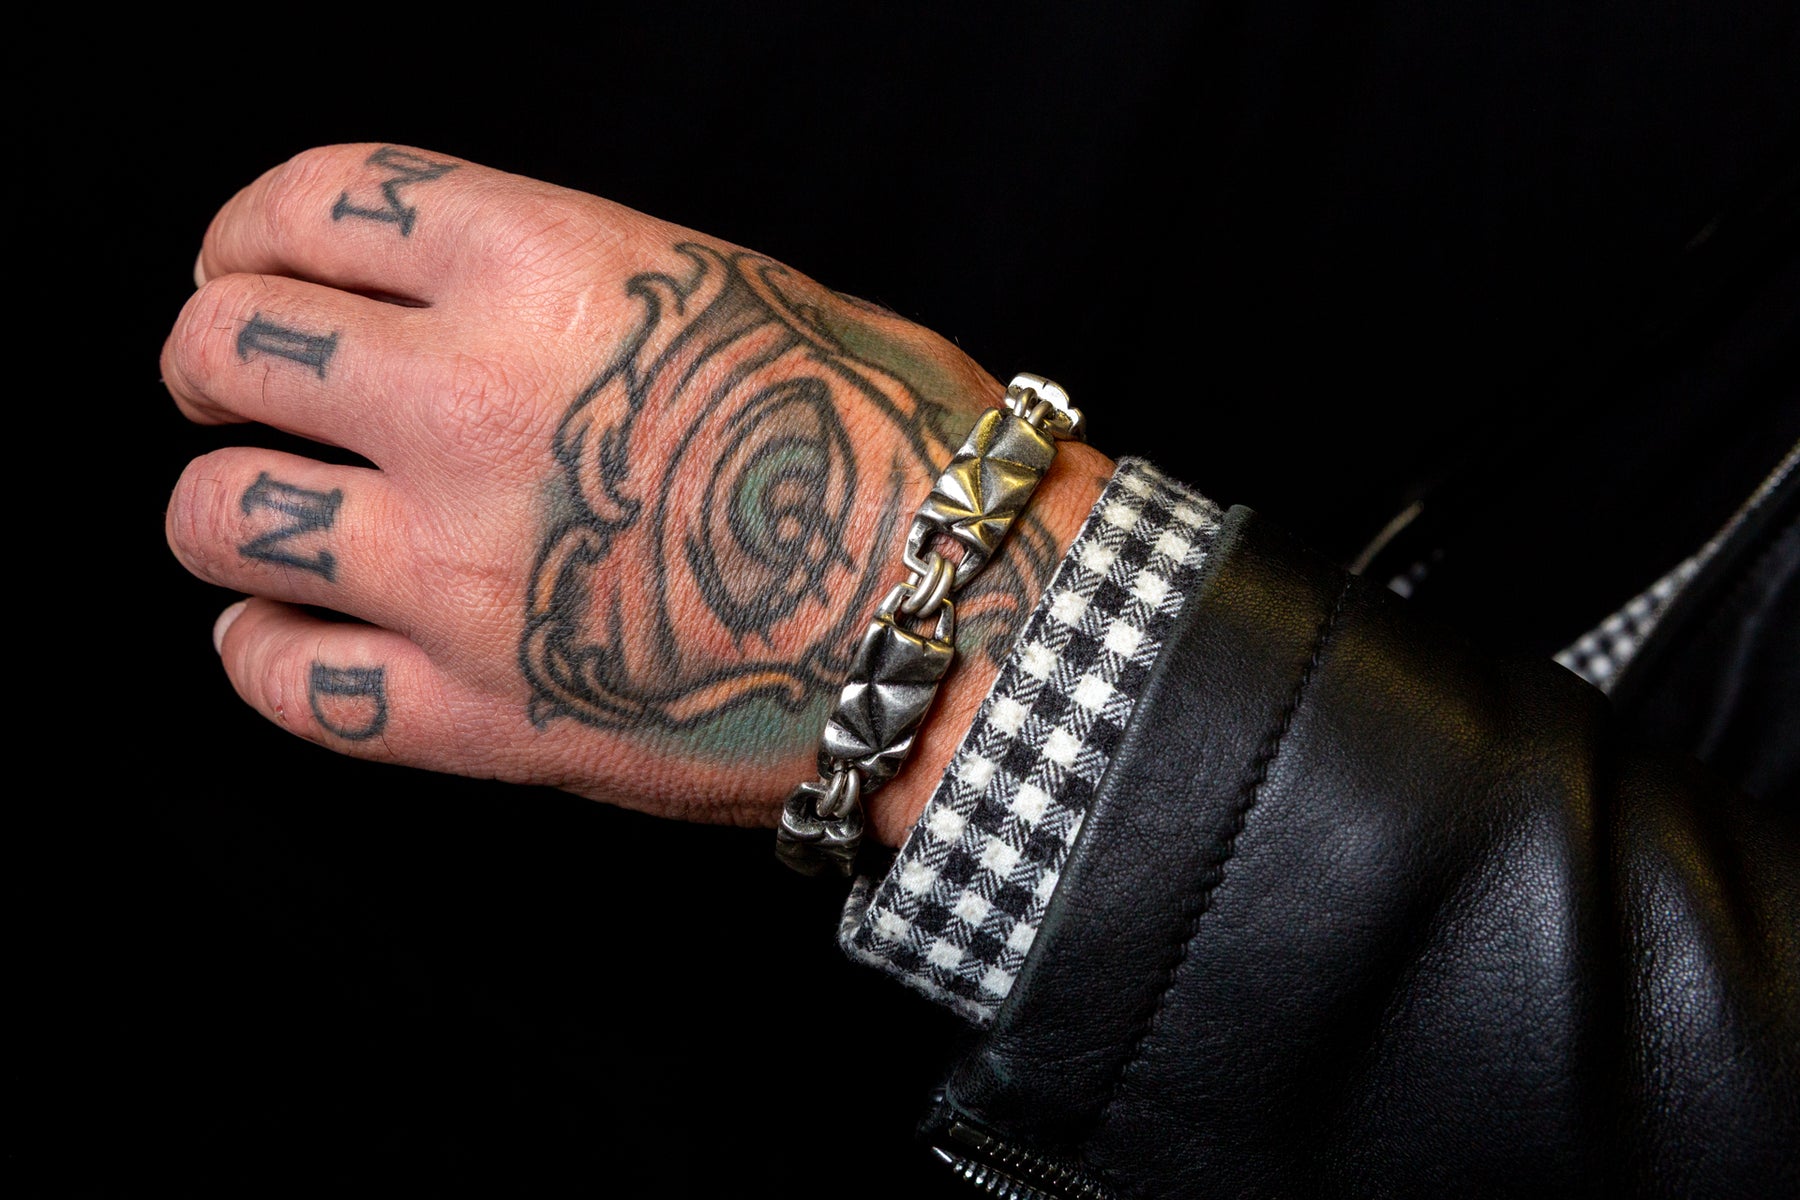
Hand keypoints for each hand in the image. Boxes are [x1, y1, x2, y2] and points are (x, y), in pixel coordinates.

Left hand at [163, 144, 1109, 843]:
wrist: (966, 626)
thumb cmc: (888, 452)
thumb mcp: (732, 294)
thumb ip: (565, 288)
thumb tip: (451, 309)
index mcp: (546, 273)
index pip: (309, 206)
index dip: (251, 230)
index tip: (252, 265)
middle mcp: (472, 408)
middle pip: (227, 349)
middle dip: (211, 358)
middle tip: (237, 388)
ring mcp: (457, 572)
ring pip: (215, 518)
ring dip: (227, 508)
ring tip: (272, 517)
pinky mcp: (476, 716)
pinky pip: (277, 682)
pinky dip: (260, 651)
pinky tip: (292, 634)